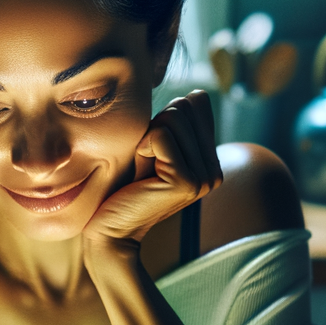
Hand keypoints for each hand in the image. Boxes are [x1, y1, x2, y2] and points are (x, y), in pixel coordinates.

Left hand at [83, 90, 221, 247]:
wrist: (111, 230)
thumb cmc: (126, 187)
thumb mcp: (155, 149)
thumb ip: (177, 124)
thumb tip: (198, 94)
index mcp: (211, 162)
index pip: (197, 105)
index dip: (165, 120)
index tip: (154, 151)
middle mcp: (215, 172)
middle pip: (184, 108)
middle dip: (155, 128)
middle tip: (147, 162)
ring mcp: (204, 179)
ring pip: (172, 119)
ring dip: (147, 139)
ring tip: (144, 169)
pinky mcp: (186, 182)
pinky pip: (160, 136)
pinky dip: (142, 148)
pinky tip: (141, 174)